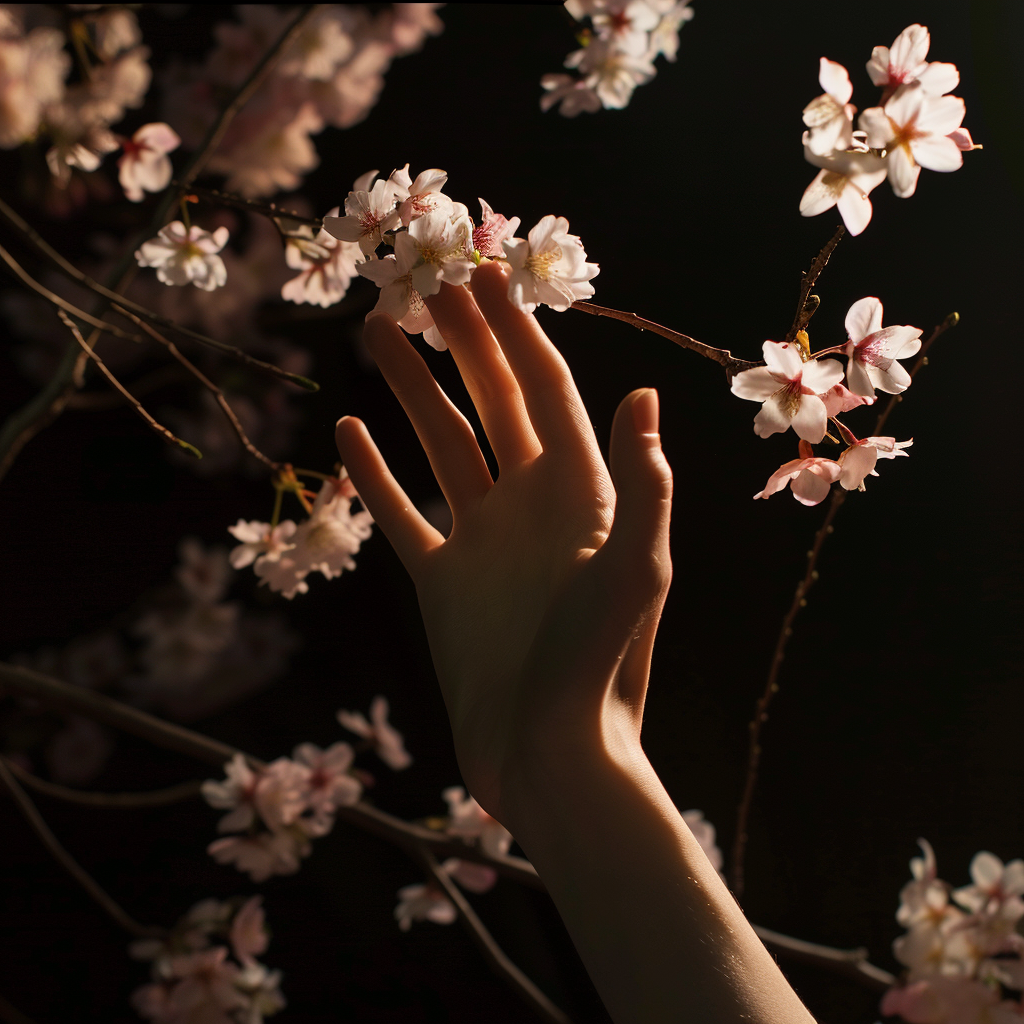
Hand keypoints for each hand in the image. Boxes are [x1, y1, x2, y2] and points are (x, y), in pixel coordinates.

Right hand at [335, 261, 672, 827]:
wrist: (552, 757)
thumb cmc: (602, 668)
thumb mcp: (635, 570)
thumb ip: (641, 483)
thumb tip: (642, 395)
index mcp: (581, 494)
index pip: (545, 392)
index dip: (516, 333)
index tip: (483, 275)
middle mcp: (531, 505)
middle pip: (491, 403)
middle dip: (461, 342)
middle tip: (424, 284)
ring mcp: (483, 541)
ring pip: (442, 445)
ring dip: (409, 391)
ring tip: (375, 333)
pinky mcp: (442, 582)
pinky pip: (403, 514)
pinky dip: (376, 474)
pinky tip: (348, 431)